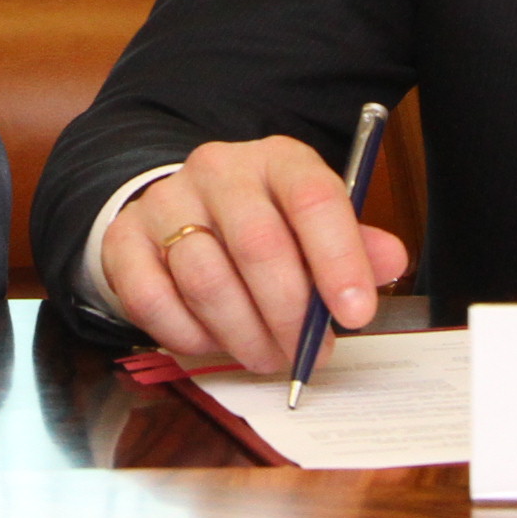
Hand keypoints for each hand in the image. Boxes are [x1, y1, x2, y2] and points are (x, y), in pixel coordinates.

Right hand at [100, 138, 410, 377]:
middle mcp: (219, 170)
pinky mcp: (124, 239)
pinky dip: (187, 336)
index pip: (312, 197)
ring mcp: (165, 201)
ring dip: (242, 335)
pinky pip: (153, 300)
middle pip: (258, 246)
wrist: (182, 212)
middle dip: (289, 316)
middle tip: (306, 355)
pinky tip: (211, 342)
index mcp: (277, 161)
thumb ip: (356, 245)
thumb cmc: (264, 227)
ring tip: (264, 356)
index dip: (338, 258)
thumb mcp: (314, 228)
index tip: (356, 314)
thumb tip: (392, 261)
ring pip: (206, 279)